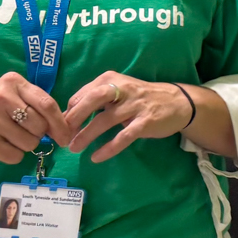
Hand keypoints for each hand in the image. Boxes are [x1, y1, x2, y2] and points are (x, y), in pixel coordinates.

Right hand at [0, 72, 75, 168]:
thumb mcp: (12, 99)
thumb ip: (37, 107)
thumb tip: (67, 130)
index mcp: (12, 82)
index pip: (47, 104)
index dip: (60, 124)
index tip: (65, 137)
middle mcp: (0, 97)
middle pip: (40, 126)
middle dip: (37, 135)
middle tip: (21, 132)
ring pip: (30, 143)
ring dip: (24, 146)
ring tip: (7, 137)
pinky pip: (16, 156)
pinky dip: (12, 156)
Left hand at [62, 72, 194, 162]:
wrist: (177, 102)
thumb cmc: (140, 98)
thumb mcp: (118, 91)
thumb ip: (96, 100)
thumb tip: (68, 117)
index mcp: (110, 79)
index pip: (83, 94)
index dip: (70, 111)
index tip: (61, 127)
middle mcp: (122, 89)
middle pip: (92, 100)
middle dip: (75, 117)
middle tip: (63, 134)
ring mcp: (134, 105)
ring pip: (106, 120)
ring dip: (87, 135)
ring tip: (74, 148)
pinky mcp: (145, 121)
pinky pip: (124, 136)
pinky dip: (109, 148)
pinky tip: (97, 157)